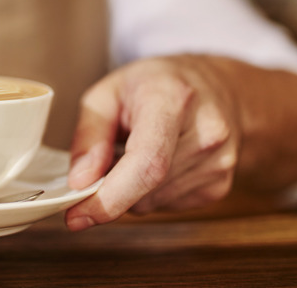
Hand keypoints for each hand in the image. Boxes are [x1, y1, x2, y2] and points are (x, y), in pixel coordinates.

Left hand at [65, 55, 240, 230]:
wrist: (218, 86)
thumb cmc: (157, 84)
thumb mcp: (107, 92)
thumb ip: (89, 134)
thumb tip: (80, 180)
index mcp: (174, 100)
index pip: (148, 163)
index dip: (110, 196)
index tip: (77, 213)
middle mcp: (206, 133)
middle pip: (144, 189)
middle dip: (108, 189)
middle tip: (101, 162)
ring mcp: (218, 163)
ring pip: (151, 204)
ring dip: (129, 190)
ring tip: (135, 151)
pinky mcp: (220, 186)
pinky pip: (166, 206)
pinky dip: (148, 192)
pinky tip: (156, 163)